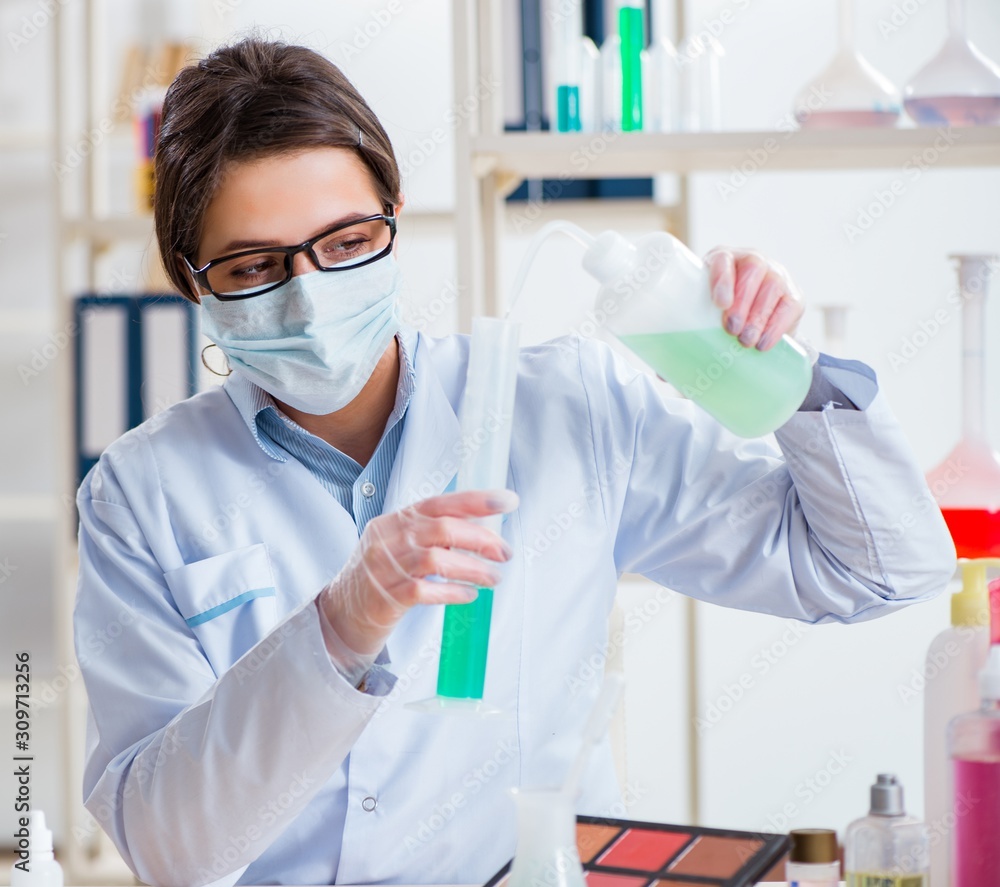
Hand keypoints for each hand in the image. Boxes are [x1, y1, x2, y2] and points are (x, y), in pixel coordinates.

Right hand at [317, 489, 517, 659]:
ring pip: (436, 559)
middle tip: (505, 552)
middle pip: (442, 529)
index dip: (475, 501)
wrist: (343, 613)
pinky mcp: (386, 597)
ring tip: (493, 578)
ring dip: (472, 568)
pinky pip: (425, 591)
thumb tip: (482, 530)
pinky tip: (468, 595)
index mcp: (395, 521)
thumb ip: (432, 534)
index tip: (507, 501)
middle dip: (480, 539)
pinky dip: (452, 592)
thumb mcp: (399, 545)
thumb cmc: (381, 576)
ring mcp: (384, 567)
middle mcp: (387, 539)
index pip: (439, 503)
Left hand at [706, 248, 804, 350]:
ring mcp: (777, 275)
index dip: (722, 279)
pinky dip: (775, 327)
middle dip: (742, 302)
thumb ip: (697, 312)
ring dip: (758, 317)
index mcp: (725, 259)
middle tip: (732, 329)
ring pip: (772, 286)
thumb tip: (683, 334)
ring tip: (745, 340)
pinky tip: (763, 344)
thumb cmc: (719, 315)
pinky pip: (789, 306)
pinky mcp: (794, 295)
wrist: (750, 327)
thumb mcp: (704, 308)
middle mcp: (753, 260)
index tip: (720, 304)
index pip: (724, 259)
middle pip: (753, 269)